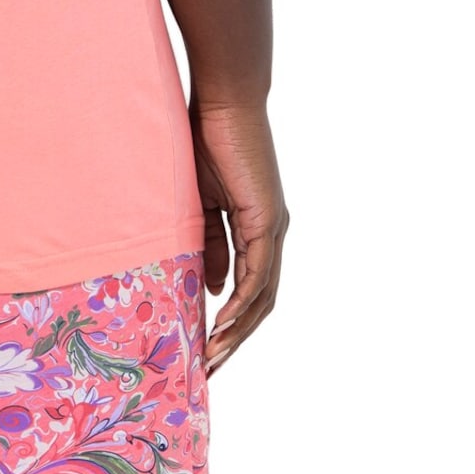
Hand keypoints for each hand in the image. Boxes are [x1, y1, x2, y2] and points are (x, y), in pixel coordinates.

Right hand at [191, 98, 287, 374]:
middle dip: (236, 339)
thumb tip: (214, 288)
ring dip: (238, 331)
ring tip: (213, 358)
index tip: (205, 348)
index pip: (251, 289)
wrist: (223, 104)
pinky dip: (243, 304)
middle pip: (261, 303)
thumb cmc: (206, 143)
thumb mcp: (200, 206)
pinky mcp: (267, 221)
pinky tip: (223, 325)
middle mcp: (272, 234)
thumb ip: (210, 245)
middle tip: (210, 369)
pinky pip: (258, 274)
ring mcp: (273, 229)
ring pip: (263, 296)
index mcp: (257, 230)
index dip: (232, 323)